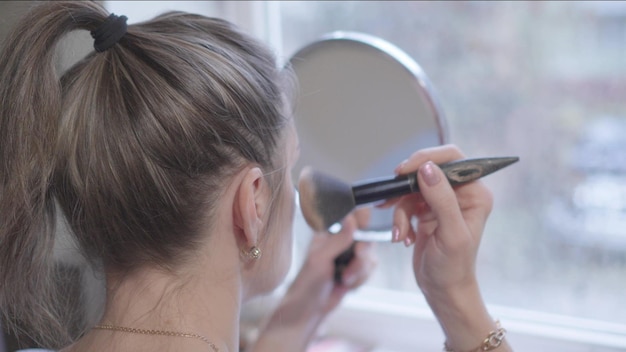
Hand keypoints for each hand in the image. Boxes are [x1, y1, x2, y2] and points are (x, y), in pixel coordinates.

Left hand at [250, 208, 375, 351]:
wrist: (309, 310)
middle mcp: (340, 240)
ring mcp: (349, 255)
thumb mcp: (320, 259)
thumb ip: (338, 240)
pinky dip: (361, 279)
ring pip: (370, 256)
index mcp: (328, 232)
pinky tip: (346, 285)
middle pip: (367, 238)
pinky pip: (370, 269)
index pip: (351, 217)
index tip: (361, 241)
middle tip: (351, 267)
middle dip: (361, 257)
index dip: (362, 226)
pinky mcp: (355, 269)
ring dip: (360, 271)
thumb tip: (352, 219)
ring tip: (344, 280)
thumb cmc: (307, 283)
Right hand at [381, 144, 492, 294]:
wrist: (442, 290)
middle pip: (427, 170)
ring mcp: (441, 202)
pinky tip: (402, 236)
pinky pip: (405, 203)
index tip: (406, 170)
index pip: (453, 159)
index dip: (427, 158)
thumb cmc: (454, 268)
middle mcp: (460, 193)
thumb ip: (442, 199)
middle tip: (393, 199)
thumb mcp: (451, 234)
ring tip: (401, 232)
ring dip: (401, 211)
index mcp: (475, 193)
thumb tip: (427, 169)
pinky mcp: (425, 211)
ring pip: (411, 189)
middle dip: (407, 188)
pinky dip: (399, 218)